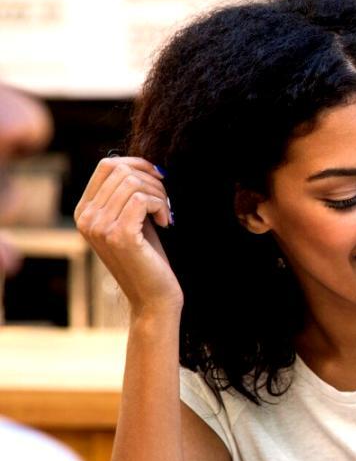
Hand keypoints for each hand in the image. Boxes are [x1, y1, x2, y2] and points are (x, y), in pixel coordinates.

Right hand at [73, 156, 179, 314]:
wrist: (153, 296)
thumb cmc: (148, 256)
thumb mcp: (133, 219)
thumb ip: (128, 194)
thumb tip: (141, 163)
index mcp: (84, 211)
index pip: (107, 166)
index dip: (138, 164)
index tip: (159, 179)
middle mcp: (85, 217)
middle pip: (121, 170)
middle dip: (152, 180)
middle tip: (166, 201)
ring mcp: (99, 226)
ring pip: (133, 183)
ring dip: (159, 194)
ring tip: (166, 214)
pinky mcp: (119, 235)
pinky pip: (141, 199)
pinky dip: (160, 205)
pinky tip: (166, 222)